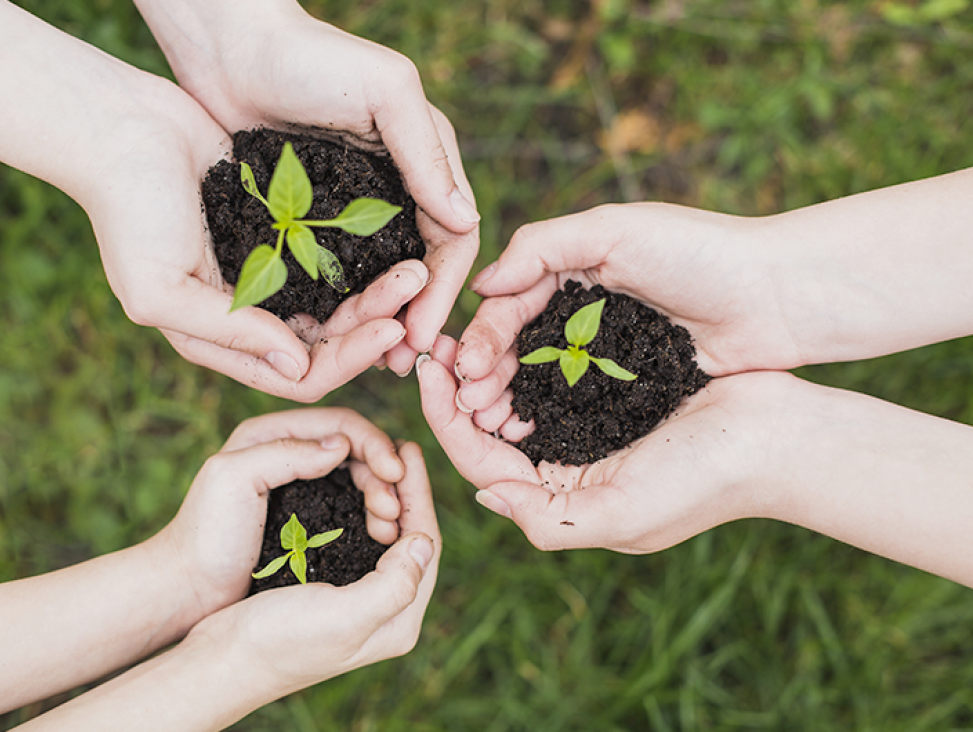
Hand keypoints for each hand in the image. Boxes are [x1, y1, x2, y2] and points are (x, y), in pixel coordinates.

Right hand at [84, 84, 443, 399]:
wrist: (123, 130)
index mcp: (223, 341)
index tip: (392, 327)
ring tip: (415, 266)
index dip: (349, 359)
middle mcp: (252, 317)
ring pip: (339, 302)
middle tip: (417, 286)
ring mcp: (270, 276)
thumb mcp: (160, 288)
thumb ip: (227, 332)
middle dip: (375, 322)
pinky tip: (394, 243)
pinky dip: (363, 260)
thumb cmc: (129, 213)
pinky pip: (333, 260)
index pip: (301, 373)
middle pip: (330, 342)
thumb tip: (298, 367)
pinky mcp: (283, 234)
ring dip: (377, 290)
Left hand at [133, 0, 480, 370]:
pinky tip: (324, 332)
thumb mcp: (384, 92)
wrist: (227, 47)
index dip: (444, 291)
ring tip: (364, 359)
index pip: (452, 239)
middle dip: (413, 317)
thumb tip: (467, 222)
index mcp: (425, 163)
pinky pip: (332, 271)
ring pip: (376, 278)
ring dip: (375, 320)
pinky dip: (335, 303)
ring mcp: (352, 208)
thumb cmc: (310, 57)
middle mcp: (396, 190)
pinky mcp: (309, 217)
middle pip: (418, 269)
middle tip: (397, 364)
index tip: (424, 337)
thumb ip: (426, 154)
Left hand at [154, 407, 412, 619]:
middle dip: (382, 473)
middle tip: (393, 509)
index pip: (340, 422)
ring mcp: (300, 485)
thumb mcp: (234, 480)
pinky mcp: (308, 517)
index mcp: (270, 433)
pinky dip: (371, 514)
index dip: (373, 444)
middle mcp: (289, 452)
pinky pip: (351, 505)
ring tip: (390, 526)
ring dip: (381, 496)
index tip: (394, 474)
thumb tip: (342, 445)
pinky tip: (382, 534)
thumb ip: (285, 453)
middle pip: (355, 449)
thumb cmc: (204, 536)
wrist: (187, 590)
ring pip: (358, 478)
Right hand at [183, 440, 439, 701]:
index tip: (408, 448)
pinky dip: (359, 510)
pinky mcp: (332, 592)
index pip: (426, 544)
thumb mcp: (344, 617)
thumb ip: (395, 584)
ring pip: (387, 538)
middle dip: (405, 491)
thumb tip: (426, 541)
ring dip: (383, 498)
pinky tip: (348, 488)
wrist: (222, 662)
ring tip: (374, 465)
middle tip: (394, 450)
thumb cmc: (278, 642)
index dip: (420, 493)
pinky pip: (360, 542)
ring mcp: (360, 602)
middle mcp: (387, 613)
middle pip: (411, 538)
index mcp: (399, 620)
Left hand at [419, 334, 790, 552]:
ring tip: (463, 335)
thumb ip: (547, 518)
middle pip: (490, 434)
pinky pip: (552, 379)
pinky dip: (526, 358)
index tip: (424, 372)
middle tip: (435, 345)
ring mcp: (589, 434)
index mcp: (563, 503)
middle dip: (457, 393)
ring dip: (486, 373)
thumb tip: (483, 497)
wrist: (779, 436)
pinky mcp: (611, 398)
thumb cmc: (705, 479)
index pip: (483, 465)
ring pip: (516, 404)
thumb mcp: (621, 515)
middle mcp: (568, 472)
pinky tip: (510, 329)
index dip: (446, 421)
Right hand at [453, 203, 802, 412]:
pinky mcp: (632, 384)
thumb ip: (544, 245)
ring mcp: (606, 351)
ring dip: (512, 399)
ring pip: (544, 379)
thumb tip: (482, 283)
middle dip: (488, 375)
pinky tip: (530, 434)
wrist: (779, 297)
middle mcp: (582, 311)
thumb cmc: (700, 252)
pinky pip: (581, 402)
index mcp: (573, 269)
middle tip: (467, 406)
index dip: (484, 335)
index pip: (510, 304)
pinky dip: (551, 415)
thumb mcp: (616, 229)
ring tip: (490, 426)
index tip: (463, 367)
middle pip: (519, 346)